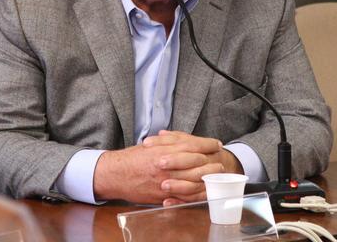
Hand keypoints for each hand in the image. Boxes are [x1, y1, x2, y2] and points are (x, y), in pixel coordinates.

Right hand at [92, 131, 231, 204]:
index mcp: (164, 149)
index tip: (217, 143)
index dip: (207, 144)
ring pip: (193, 180)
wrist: (116, 174)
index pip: (192, 145)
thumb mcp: (151, 144)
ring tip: (216, 175)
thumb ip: (169, 141)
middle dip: (211, 161)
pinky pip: (184, 196)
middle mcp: (166, 165)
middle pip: (196, 163)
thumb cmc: (132, 158)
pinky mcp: (163, 195)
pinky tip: (204, 190)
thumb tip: (186, 140)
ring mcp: (165, 181)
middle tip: (220, 160)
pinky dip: (196, 193)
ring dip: (208, 178)